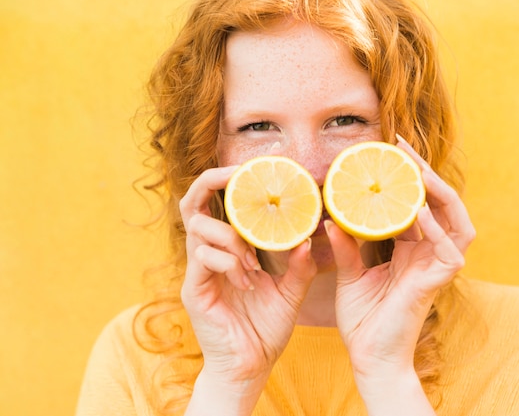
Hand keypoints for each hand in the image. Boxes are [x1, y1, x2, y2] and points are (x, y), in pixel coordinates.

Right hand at [179, 166, 316, 414]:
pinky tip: (248, 281)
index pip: (218, 205)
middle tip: (238, 175)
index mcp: (227, 250)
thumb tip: (309, 237)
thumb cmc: (266, 327)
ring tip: (254, 259)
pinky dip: (229, 262)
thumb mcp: (290, 291)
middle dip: (211, 181)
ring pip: (199, 228)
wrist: (251, 366)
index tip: (254, 170)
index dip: (228, 181)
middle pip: (192, 204)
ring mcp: (197, 271)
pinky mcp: (193, 290)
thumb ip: (298, 265)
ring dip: (231, 236)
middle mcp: (207, 255)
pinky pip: (202, 259)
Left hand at [326, 139, 474, 412]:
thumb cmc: (362, 320)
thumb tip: (328, 218)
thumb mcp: (349, 275)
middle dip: (424, 171)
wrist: (368, 357)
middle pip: (440, 203)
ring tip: (414, 168)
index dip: (406, 175)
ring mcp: (437, 268)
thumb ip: (344, 247)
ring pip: (456, 220)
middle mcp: (429, 253)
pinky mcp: (438, 284)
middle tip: (399, 144)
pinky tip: (417, 210)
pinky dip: (436, 230)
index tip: (385, 148)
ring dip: (438, 191)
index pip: (416, 203)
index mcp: (411, 249)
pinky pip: (449, 251)